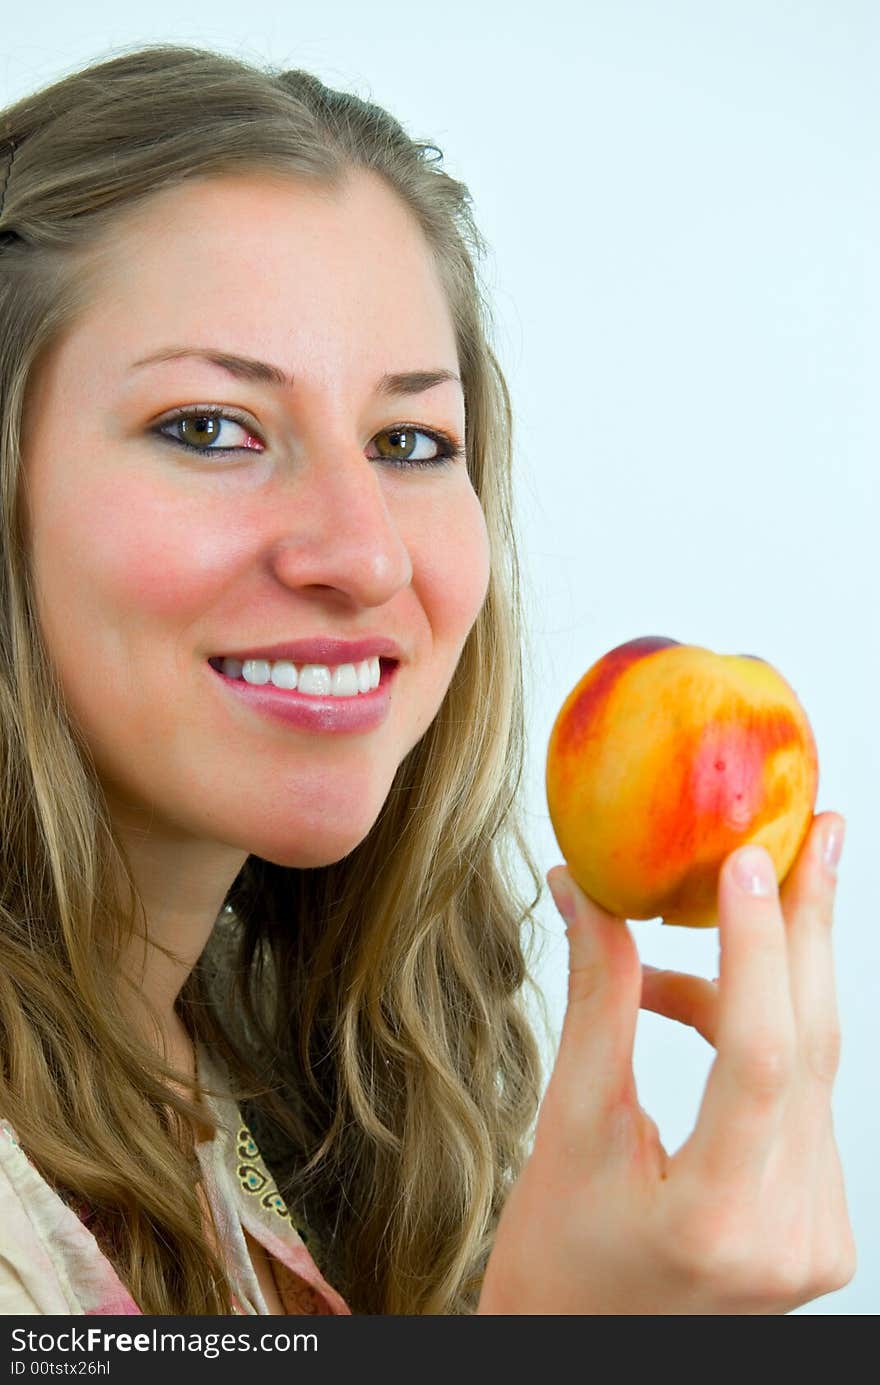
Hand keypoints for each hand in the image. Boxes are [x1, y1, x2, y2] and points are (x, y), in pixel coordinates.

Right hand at [476, 813, 855, 1313]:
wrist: (579, 1359)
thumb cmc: (555, 1265)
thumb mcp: (566, 1129)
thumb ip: (597, 1003)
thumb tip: (590, 892)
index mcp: (720, 1218)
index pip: (762, 1056)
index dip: (758, 945)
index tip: (746, 857)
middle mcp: (794, 1230)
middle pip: (814, 1044)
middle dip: (810, 925)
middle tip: (815, 828)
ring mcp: (821, 1234)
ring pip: (811, 1063)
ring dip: (761, 980)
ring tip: (699, 917)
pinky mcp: (825, 1225)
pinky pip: (803, 1098)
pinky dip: (761, 1038)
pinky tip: (700, 1007)